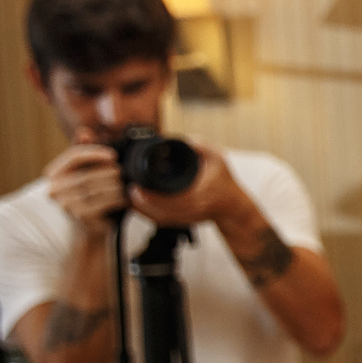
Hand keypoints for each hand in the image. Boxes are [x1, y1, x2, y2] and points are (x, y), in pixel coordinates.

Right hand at [43, 143, 126, 228]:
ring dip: (117, 186)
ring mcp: (66, 203)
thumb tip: (84, 131)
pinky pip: (105, 200)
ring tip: (125, 187)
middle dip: (111, 173)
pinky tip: (125, 199)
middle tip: (124, 175)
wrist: (92, 231)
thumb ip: (85, 154)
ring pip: (99, 186)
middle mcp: (55, 188)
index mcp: (54, 174)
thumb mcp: (86, 174)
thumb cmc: (91, 199)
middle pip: (90, 172)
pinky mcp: (80, 214)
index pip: (74, 155)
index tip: (113, 155)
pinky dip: (118, 198)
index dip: (95, 152)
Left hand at [128, 139, 249, 231]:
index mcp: (199, 196)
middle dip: (140, 203)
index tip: (136, 187)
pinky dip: (147, 215)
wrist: (233, 206)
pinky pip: (161, 222)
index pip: (171, 201)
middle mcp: (191, 211)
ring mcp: (186, 219)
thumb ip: (203, 147)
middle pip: (160, 213)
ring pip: (158, 219)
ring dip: (141, 210)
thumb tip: (185, 139)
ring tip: (129, 196)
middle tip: (128, 190)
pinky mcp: (181, 222)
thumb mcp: (219, 159)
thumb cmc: (225, 182)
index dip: (150, 197)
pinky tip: (137, 205)